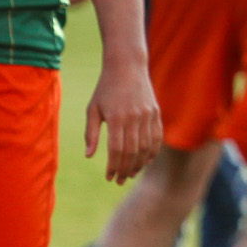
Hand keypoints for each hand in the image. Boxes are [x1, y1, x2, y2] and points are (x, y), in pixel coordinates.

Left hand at [86, 55, 162, 182]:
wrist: (127, 66)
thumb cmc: (105, 88)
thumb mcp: (93, 108)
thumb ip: (91, 133)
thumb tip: (89, 156)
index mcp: (116, 117)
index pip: (117, 150)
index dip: (114, 166)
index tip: (109, 177)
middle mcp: (134, 117)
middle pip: (132, 152)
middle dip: (126, 170)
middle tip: (120, 180)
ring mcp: (147, 115)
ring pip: (146, 148)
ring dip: (139, 164)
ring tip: (131, 174)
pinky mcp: (156, 113)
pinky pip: (157, 138)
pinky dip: (152, 152)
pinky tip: (145, 162)